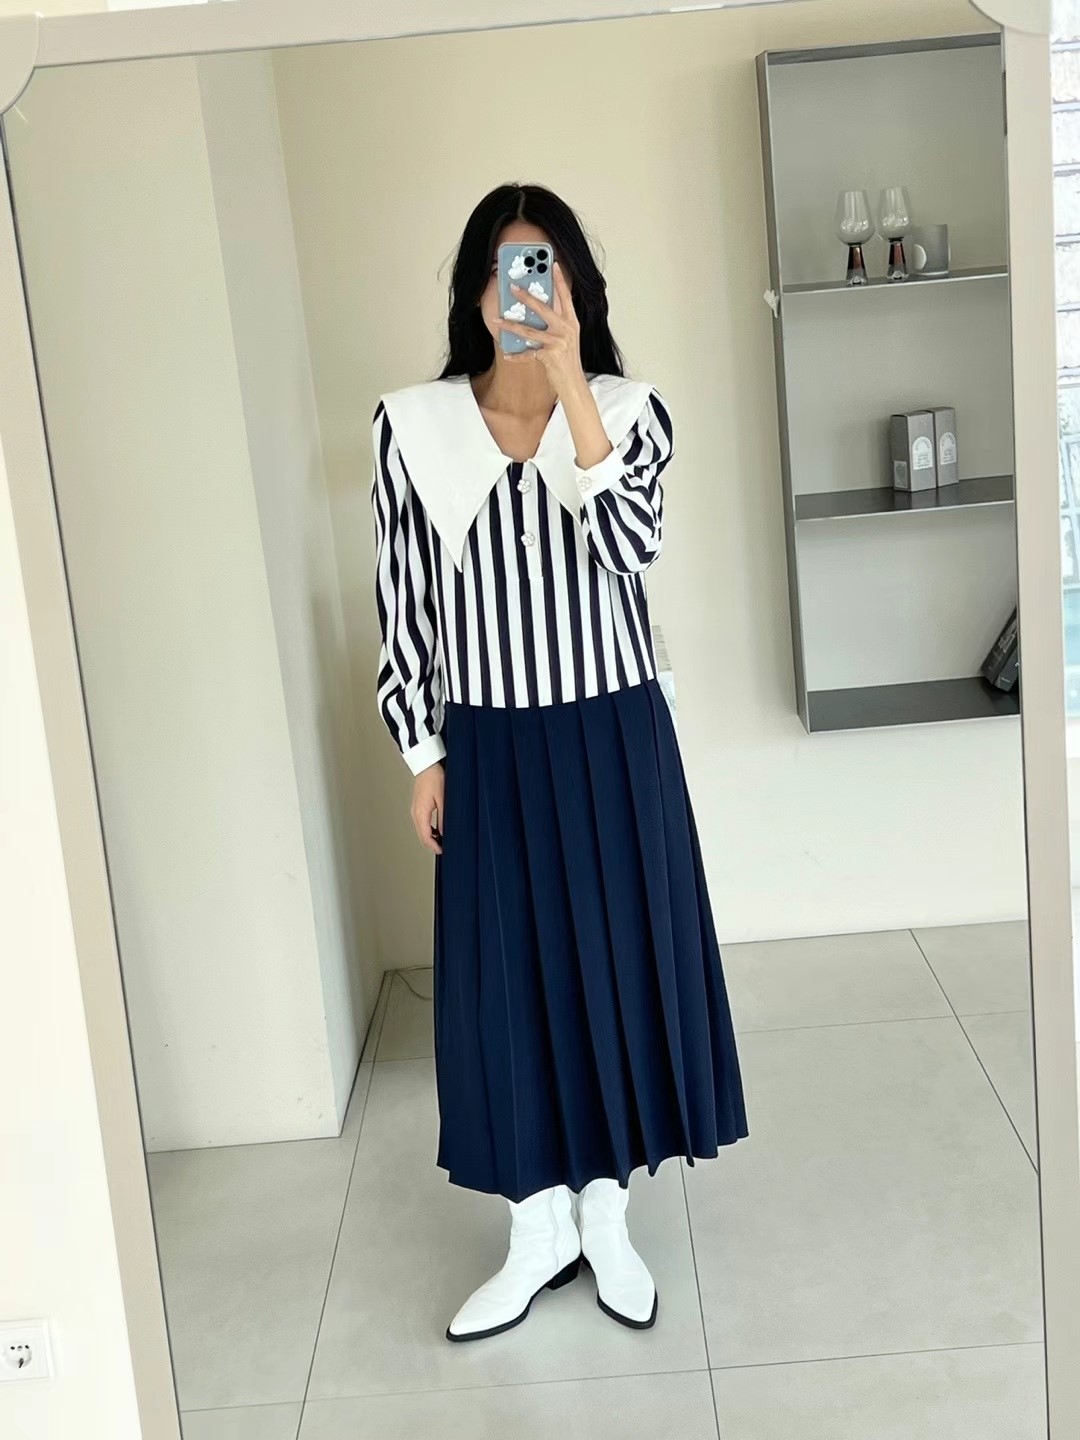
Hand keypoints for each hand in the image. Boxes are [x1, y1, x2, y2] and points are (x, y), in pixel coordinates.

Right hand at [411, 762, 443, 854]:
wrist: (426, 765)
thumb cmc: (434, 777)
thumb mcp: (443, 798)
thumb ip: (443, 817)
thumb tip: (445, 832)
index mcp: (420, 812)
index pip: (426, 837)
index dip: (434, 846)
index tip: (443, 851)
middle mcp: (415, 813)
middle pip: (422, 836)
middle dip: (432, 844)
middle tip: (443, 848)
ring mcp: (415, 810)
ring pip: (421, 830)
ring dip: (430, 838)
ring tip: (442, 841)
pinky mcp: (417, 806)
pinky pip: (421, 823)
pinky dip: (428, 830)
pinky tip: (437, 830)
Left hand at [494, 261, 584, 395]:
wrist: (574, 383)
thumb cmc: (567, 360)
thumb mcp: (566, 338)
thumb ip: (556, 323)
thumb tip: (536, 309)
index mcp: (571, 322)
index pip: (565, 296)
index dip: (559, 279)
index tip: (552, 264)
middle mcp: (566, 329)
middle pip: (543, 308)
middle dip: (526, 297)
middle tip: (512, 287)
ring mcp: (558, 342)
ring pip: (529, 330)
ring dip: (510, 325)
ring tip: (497, 320)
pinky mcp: (550, 356)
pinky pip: (528, 354)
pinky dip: (516, 355)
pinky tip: (507, 354)